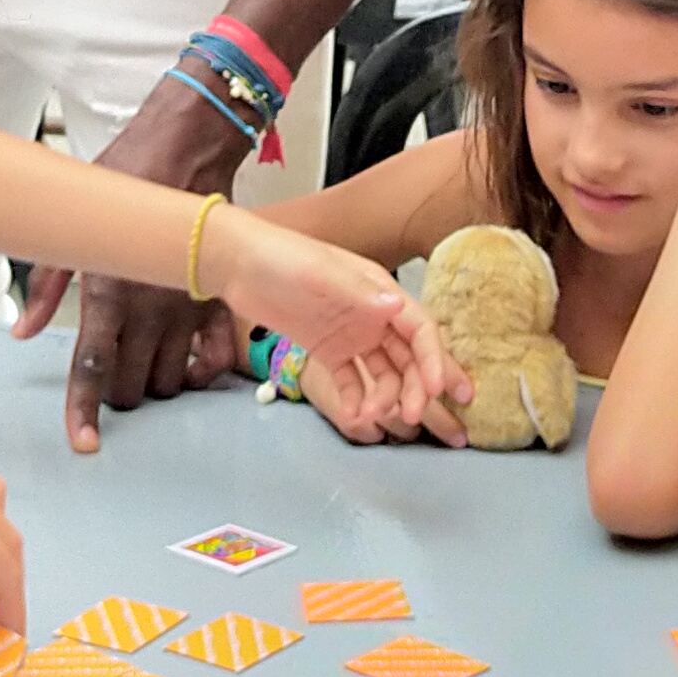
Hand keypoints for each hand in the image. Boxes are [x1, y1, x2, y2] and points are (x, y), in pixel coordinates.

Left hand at [15, 76, 242, 453]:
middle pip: (133, 386)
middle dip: (119, 395)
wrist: (186, 146)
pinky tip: (188, 362)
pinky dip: (202, 372)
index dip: (84, 411)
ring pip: (172, 381)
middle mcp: (150, 308)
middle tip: (111, 375)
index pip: (92, 367)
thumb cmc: (126, 178)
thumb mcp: (75, 229)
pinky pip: (218, 359)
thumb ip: (48, 287)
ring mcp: (189, 307)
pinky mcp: (219, 298)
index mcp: (108, 291)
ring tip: (144, 362)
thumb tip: (22, 331)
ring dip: (156, 383)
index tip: (84, 443)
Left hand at [202, 203, 464, 438]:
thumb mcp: (320, 274)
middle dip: (418, 387)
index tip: (439, 389)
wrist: (238, 265)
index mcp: (380, 291)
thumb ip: (357, 294)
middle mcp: (373, 315)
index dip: (433, 358)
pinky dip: (355, 399)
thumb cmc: (282, 259)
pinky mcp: (329, 351)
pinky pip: (351, 380)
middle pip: (409, 356)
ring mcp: (352, 335)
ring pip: (383, 373)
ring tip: (370, 416)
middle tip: (411, 417)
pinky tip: (353, 416)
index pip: (420, 328)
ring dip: (384, 397)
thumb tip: (397, 307)